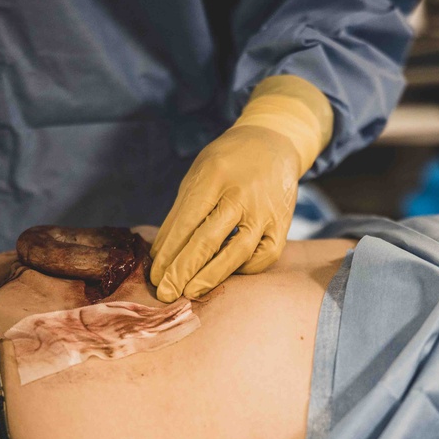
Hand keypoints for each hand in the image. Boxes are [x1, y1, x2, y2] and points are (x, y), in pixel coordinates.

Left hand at [150, 75, 333, 302]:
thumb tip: (163, 254)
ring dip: (211, 276)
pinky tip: (224, 275)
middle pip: (207, 239)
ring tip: (191, 292)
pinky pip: (263, 256)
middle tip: (166, 294)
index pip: (186, 222)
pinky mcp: (282, 225)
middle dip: (182, 271)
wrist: (274, 144)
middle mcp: (241, 194)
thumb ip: (183, 210)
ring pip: (237, 252)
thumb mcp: (199, 173)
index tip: (156, 277)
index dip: (168, 253)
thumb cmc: (228, 163)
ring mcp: (264, 211)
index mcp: (214, 175)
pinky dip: (243, 269)